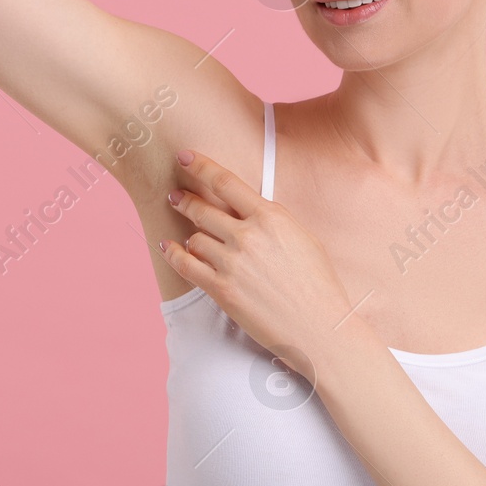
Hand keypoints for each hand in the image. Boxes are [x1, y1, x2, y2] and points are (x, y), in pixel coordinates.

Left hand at [159, 147, 356, 376]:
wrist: (319, 328)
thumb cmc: (318, 285)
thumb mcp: (303, 239)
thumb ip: (273, 220)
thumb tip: (251, 209)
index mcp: (271, 217)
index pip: (226, 182)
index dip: (201, 166)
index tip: (185, 156)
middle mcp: (247, 236)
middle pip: (203, 209)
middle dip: (185, 200)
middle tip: (176, 196)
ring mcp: (232, 263)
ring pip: (194, 238)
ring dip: (189, 236)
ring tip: (187, 235)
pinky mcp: (221, 289)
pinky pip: (186, 265)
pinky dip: (173, 254)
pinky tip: (166, 248)